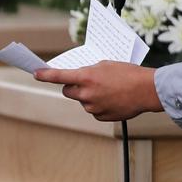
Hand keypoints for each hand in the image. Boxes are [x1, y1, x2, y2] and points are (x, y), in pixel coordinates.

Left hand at [34, 61, 161, 121]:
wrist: (146, 90)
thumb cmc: (128, 74)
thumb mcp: (105, 65)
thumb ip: (89, 71)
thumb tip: (81, 78)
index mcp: (86, 77)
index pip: (59, 76)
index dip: (45, 75)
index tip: (35, 73)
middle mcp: (86, 94)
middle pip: (68, 91)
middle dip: (73, 87)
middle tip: (85, 82)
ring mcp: (93, 107)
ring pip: (82, 101)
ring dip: (89, 96)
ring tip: (108, 90)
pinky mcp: (101, 116)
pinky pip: (93, 110)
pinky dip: (99, 105)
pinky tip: (112, 99)